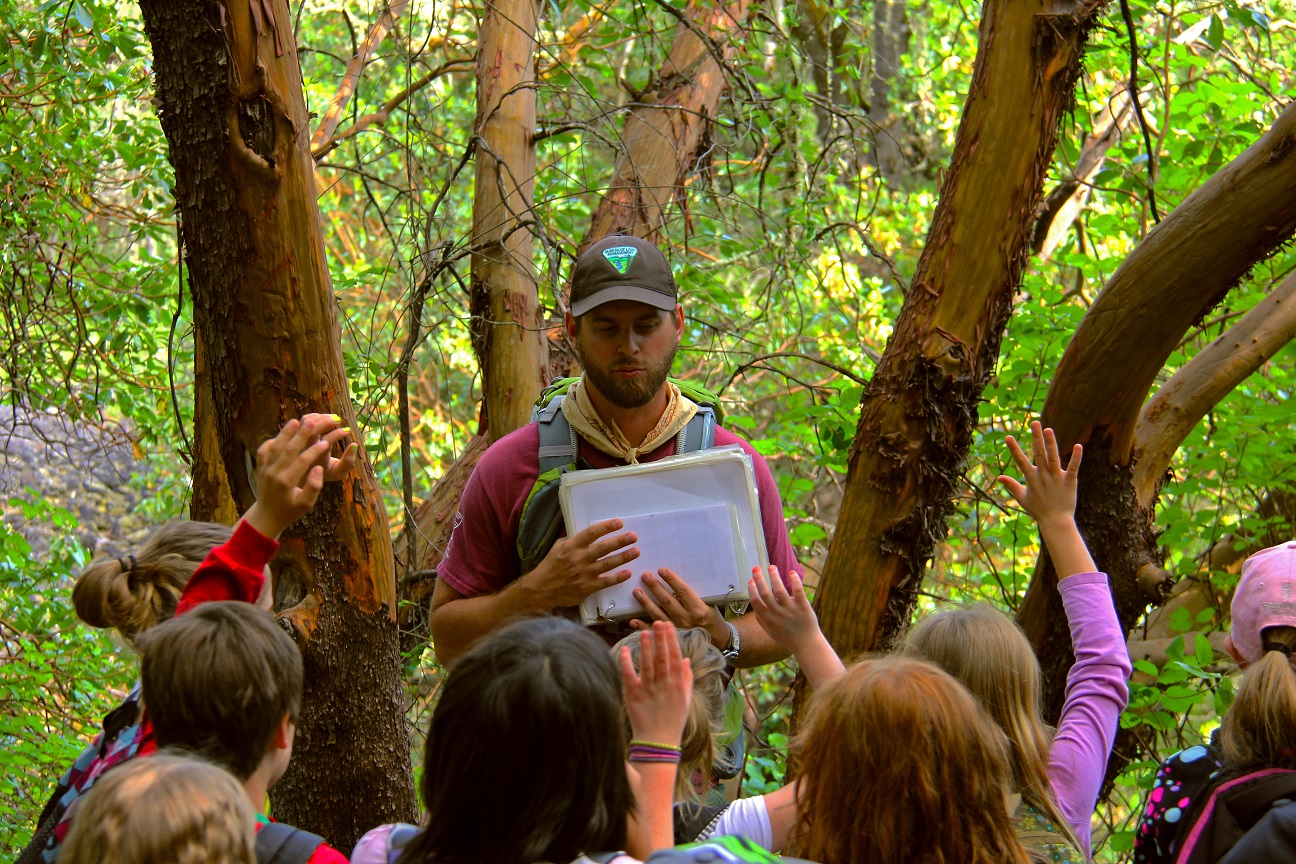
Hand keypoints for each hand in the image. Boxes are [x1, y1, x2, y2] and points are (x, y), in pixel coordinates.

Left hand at [243, 414, 357, 539]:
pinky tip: (282, 434)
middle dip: (302, 435)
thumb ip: (314, 488)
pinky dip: (272, 440)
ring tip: (297, 421)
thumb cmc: (291, 511)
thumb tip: (318, 469)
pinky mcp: (260, 467)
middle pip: (289, 449)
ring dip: (286, 433)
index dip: (315, 450)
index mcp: (286, 483)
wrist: (267, 516)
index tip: (327, 441)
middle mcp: (274, 474)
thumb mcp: (306, 505)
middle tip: (313, 422)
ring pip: (275, 447)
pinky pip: (264, 450)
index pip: (302, 461)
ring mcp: (265, 469)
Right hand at [523, 519, 637, 608]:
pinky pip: (605, 582)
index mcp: (571, 546)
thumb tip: (588, 533)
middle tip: (633, 536)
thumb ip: (573, 540)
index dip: (606, 527)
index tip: (619, 523)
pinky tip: (628, 573)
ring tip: (636, 551)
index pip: (591, 533)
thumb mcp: (558, 547)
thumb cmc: (550, 566)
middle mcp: (579, 558)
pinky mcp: (587, 588)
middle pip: (603, 548)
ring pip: (607, 564)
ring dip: (623, 557)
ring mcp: (584, 574)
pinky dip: (617, 578)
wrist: (541, 589)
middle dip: (620, 541)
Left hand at [618, 620, 692, 746]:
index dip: (671, 641)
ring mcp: (648, 691)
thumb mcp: (685, 699)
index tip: (669, 626)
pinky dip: (626, 663)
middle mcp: (663, 686)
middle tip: (658, 622)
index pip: (674, 658)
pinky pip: (629, 677)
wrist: (658, 743)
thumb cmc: (673, 721)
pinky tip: (625, 650)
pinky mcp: (633, 697)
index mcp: (676, 686)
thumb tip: (685, 659)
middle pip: (662, 658)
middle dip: (660, 639)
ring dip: (646, 648)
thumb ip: (686, 678)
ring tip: (644, 632)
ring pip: (647, 665)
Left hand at [628, 568, 728, 647]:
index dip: (672, 580)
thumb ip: (696, 595)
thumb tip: (681, 576)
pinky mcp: (670, 639)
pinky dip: (643, 626)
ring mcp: (677, 630)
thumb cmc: (711, 617)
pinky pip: (654, 632)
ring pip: (658, 615)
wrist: (716, 640)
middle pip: (668, 601)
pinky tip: (633, 620)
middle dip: (655, 587)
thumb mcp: (710, 604)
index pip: (683, 591)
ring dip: (646, 603)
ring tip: (636, 591)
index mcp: (698, 610)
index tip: (661, 570)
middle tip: (645, 575)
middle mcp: (686, 620)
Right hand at [749, 565, 843, 687]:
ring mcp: (790, 610)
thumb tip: (754, 609)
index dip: (752, 590)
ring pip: (780, 590)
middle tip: (756, 568)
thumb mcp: (771, 632)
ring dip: (774, 577)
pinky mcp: (803, 607)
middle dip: (759, 579)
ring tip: (772, 567)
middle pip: (765, 593)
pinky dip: (794, 581)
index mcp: (768, 619)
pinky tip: (791, 573)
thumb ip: (762, 621)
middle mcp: (777, 613)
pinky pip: (798, 592)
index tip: (751, 580)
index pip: (756, 602)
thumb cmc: (788, 638)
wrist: (806, 645)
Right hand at [998, 421, 1082, 527]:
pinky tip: (1079, 446)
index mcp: (1031, 479)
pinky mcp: (1069, 481)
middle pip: (1039, 453)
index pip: (1020, 461)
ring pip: (1054, 457)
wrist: (1056, 522)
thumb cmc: (1038, 510)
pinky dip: (1076, 457)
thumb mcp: (1022, 498)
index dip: (1014, 449)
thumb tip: (999, 477)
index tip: (1008, 437)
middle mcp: (1043, 476)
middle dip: (1036, 437)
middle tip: (1035, 422)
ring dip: (1051, 443)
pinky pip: (1073, 467)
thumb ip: (1012, 485)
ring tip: (1049, 430)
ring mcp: (1057, 478)